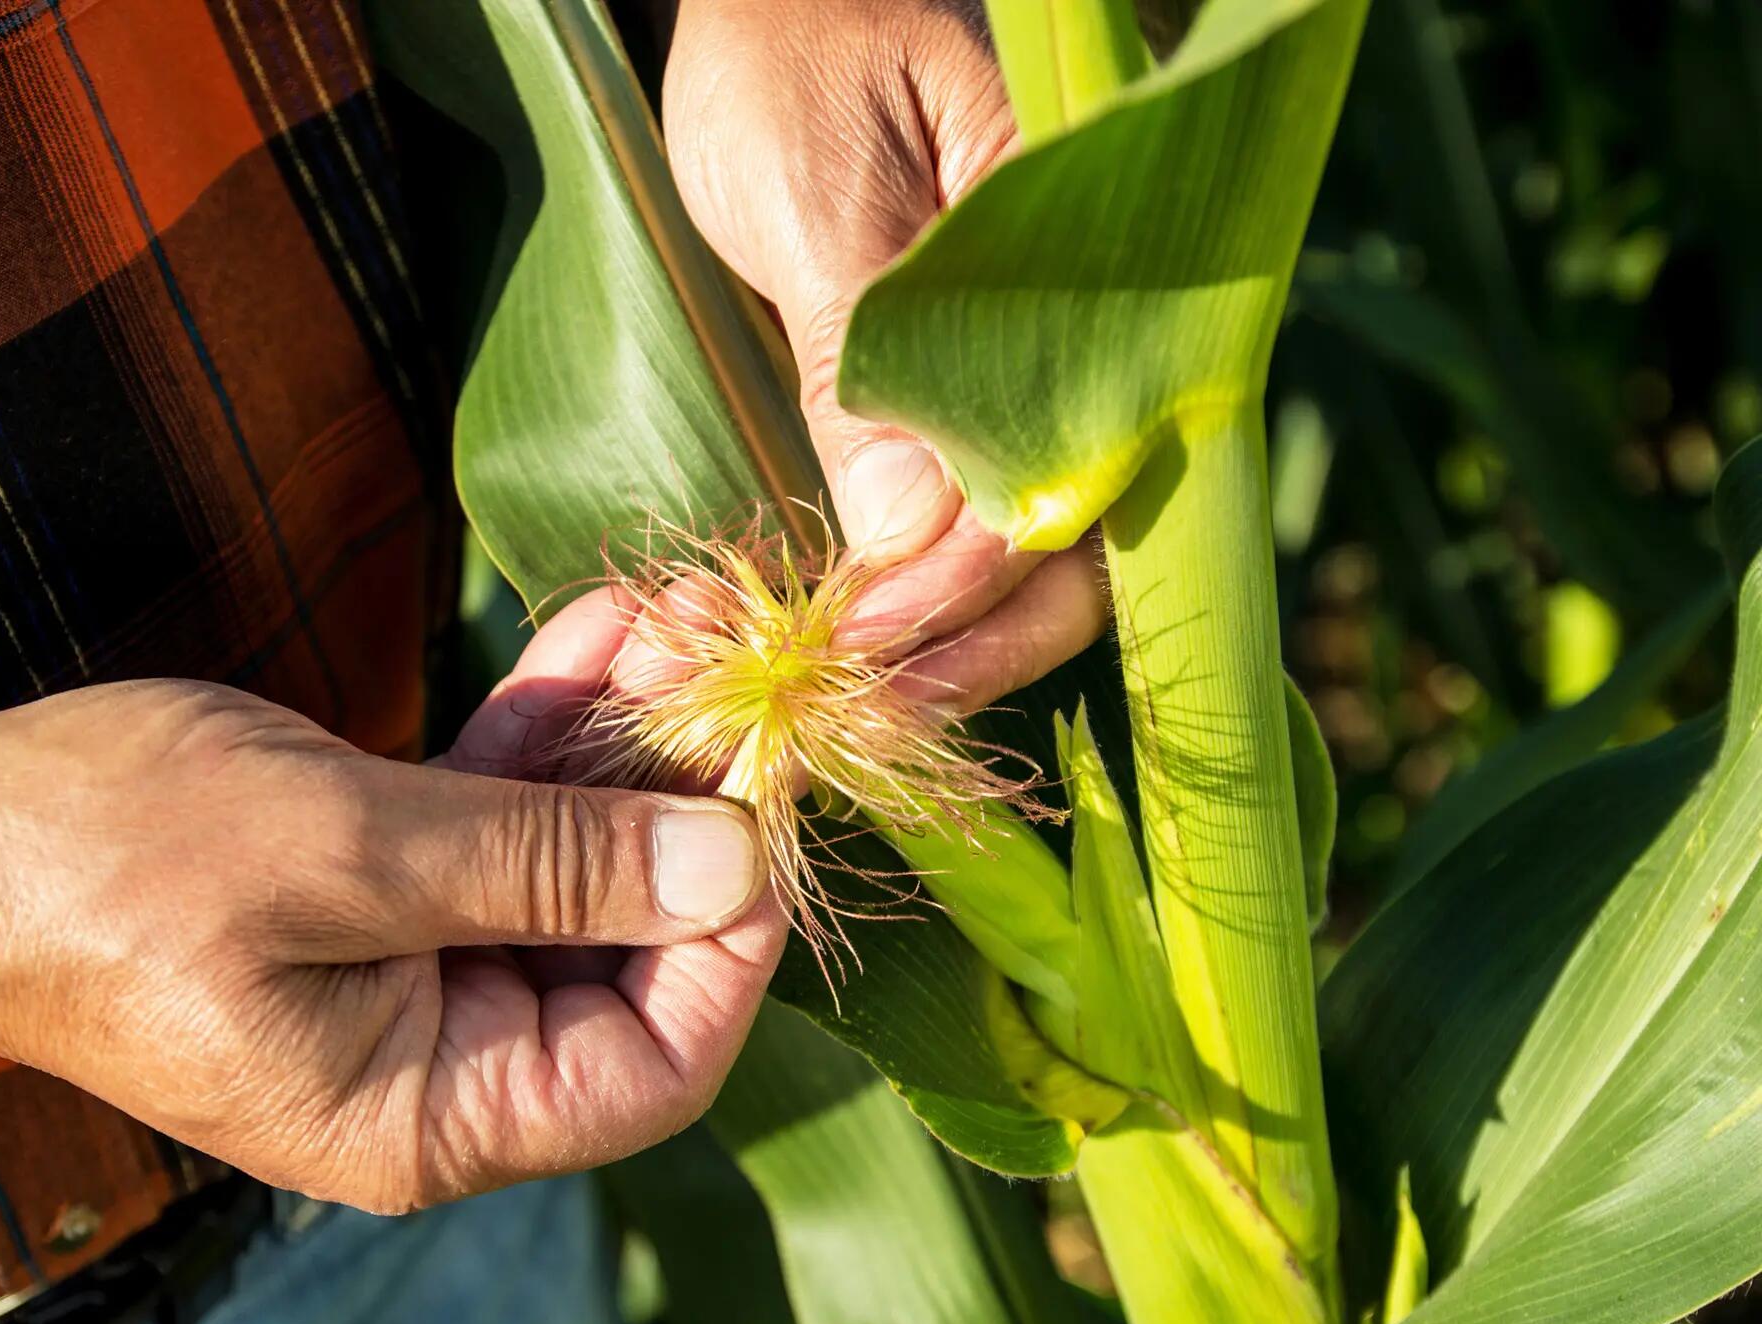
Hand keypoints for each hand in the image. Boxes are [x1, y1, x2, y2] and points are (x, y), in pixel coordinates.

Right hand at [0, 682, 780, 1211]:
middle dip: (680, 806)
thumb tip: (731, 867)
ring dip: (621, 744)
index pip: (653, 1066)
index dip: (729, 945)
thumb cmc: (109, 865)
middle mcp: (437, 1058)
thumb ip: (550, 868)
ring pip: (569, 863)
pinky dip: (542, 731)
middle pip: (625, 949)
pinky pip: (495, 816)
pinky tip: (598, 629)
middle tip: (724, 663)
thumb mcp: (353, 857)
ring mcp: (409, 969)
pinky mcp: (378, 886)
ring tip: (672, 618)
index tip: (759, 806)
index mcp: (433, 1112)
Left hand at [661, 0, 1107, 712]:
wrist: (764, 1)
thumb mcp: (820, 193)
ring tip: (852, 710)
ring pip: (1021, 550)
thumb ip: (869, 360)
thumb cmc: (793, 54)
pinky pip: (960, 521)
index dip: (986, 576)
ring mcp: (1024, 379)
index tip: (875, 633)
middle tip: (864, 715)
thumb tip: (916, 542)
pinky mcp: (955, 402)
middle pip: (1076, 538)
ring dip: (942, 642)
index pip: (1084, 468)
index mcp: (1095, 274)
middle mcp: (1083, 342)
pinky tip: (852, 648)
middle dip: (974, 641)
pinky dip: (908, 596)